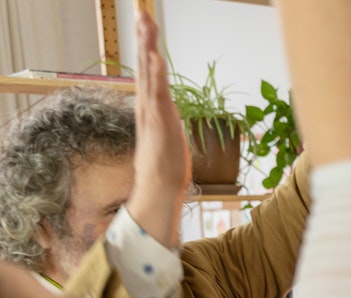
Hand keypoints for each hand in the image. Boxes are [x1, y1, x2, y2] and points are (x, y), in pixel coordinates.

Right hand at [127, 9, 189, 247]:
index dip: (146, 47)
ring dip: (147, 48)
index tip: (145, 24)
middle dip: (143, 38)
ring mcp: (152, 114)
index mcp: (150, 107)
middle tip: (142, 12)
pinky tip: (156, 59)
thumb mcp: (167, 134)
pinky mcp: (159, 124)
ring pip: (148, 74)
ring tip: (146, 25)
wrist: (160, 188)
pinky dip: (156, 77)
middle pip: (144, 65)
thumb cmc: (166, 165)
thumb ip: (166, 120)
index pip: (147, 70)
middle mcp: (147, 106)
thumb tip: (169, 114)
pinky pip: (157, 96)